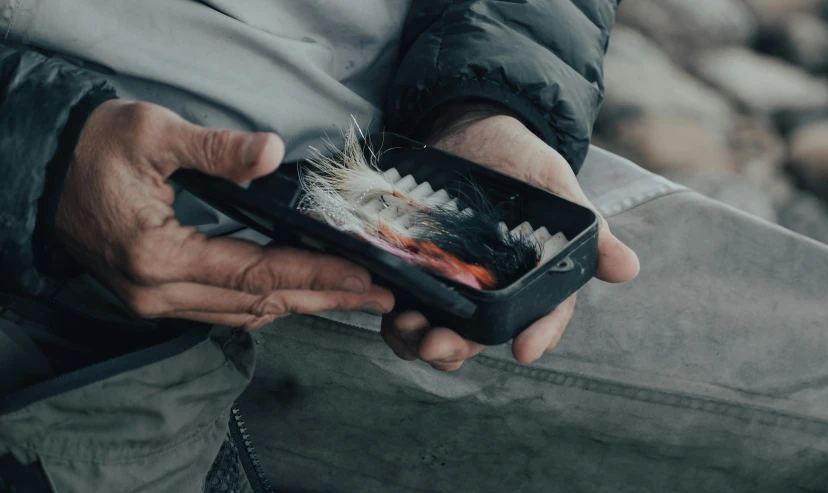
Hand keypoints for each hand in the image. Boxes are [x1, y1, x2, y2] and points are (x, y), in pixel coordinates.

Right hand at [55, 100, 393, 329]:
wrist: (41, 175)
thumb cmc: (90, 151)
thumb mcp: (151, 133)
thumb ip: (215, 149)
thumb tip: (271, 152)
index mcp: (158, 254)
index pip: (257, 273)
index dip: (315, 276)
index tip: (361, 277)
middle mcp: (158, 292)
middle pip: (258, 304)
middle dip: (323, 299)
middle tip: (376, 297)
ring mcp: (154, 301)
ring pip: (243, 313)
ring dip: (299, 305)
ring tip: (349, 298)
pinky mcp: (155, 296)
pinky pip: (223, 309)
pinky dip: (265, 303)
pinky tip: (295, 295)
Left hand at [381, 104, 638, 369]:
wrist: (469, 126)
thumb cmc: (520, 156)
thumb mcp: (555, 183)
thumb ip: (587, 227)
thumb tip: (629, 269)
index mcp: (533, 274)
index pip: (543, 315)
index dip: (538, 335)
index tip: (525, 351)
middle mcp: (493, 286)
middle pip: (481, 333)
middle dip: (458, 347)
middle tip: (437, 346)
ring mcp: (453, 278)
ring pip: (440, 326)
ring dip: (419, 339)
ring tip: (405, 330)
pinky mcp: (417, 265)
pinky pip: (405, 300)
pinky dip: (393, 313)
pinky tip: (385, 309)